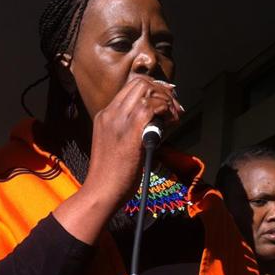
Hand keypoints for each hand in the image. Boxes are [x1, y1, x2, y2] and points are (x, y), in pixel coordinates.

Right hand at [83, 76, 183, 210]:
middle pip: (140, 84)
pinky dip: (167, 110)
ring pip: (147, 91)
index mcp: (105, 116)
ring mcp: (119, 120)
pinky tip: (172, 122)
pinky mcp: (131, 130)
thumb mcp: (115, 145)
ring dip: (166, 101)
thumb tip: (153, 124)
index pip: (130, 88)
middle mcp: (110, 113)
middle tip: (174, 106)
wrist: (101, 191)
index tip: (165, 100)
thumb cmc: (111, 176)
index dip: (152, 90)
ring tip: (174, 115)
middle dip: (162, 91)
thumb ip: (129, 131)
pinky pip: (153, 107)